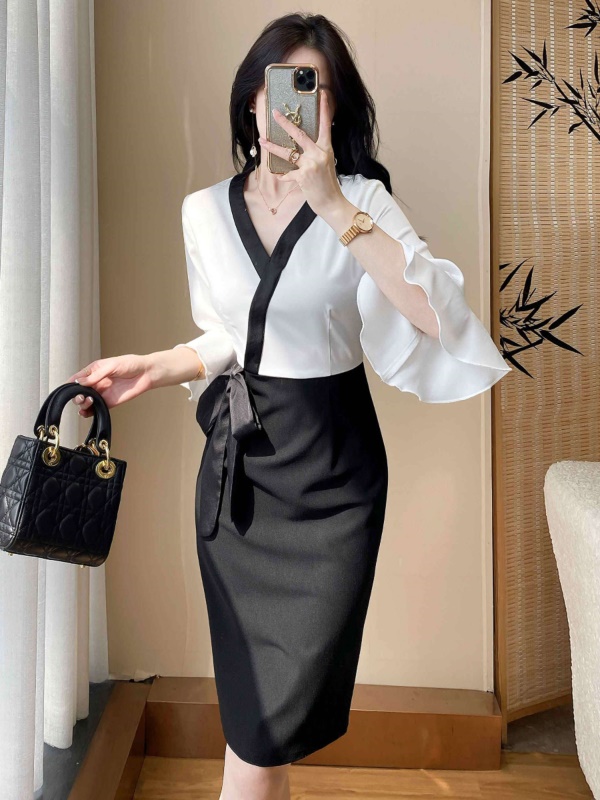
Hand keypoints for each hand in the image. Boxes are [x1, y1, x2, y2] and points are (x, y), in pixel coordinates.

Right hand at [65, 354, 152, 417]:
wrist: (146, 373)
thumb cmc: (130, 364)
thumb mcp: (111, 366)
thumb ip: (96, 375)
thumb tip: (79, 382)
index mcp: (94, 371)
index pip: (77, 378)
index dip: (70, 384)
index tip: (68, 390)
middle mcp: (96, 382)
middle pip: (79, 392)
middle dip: (76, 396)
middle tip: (81, 397)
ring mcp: (102, 393)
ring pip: (86, 402)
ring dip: (82, 404)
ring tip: (88, 402)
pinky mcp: (109, 402)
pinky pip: (96, 409)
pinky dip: (89, 412)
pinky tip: (87, 413)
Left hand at [259, 89, 343, 216]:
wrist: (332, 203)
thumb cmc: (328, 184)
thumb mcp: (326, 164)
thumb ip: (316, 154)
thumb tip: (301, 147)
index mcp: (326, 149)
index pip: (325, 125)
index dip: (324, 109)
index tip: (322, 94)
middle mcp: (319, 154)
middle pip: (299, 134)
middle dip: (285, 123)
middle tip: (275, 113)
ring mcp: (311, 165)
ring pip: (287, 153)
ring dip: (272, 147)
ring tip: (262, 140)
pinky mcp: (303, 176)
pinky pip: (288, 173)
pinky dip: (284, 176)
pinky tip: (282, 177)